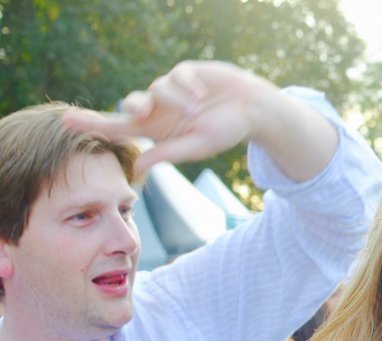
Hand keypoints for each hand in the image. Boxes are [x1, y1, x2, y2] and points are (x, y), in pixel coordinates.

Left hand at [59, 61, 277, 173]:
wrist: (252, 109)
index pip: (119, 128)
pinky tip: (203, 96)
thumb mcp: (198, 146)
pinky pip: (176, 77)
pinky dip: (188, 88)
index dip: (93, 124)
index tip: (66, 122)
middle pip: (129, 104)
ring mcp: (169, 89)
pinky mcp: (183, 73)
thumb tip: (139, 164)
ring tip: (198, 110)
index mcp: (158, 130)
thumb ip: (170, 153)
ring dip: (177, 101)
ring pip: (156, 90)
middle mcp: (159, 109)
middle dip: (132, 106)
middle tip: (141, 112)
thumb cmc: (226, 131)